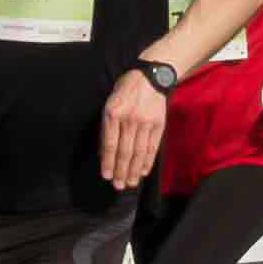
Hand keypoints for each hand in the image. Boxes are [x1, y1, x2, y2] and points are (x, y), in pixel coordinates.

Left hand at [99, 65, 170, 192]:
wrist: (150, 77)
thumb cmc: (125, 91)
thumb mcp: (110, 104)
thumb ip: (106, 128)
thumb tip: (104, 153)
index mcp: (113, 113)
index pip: (110, 144)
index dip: (108, 162)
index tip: (107, 176)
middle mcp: (129, 119)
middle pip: (125, 151)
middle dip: (121, 171)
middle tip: (118, 186)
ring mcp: (145, 122)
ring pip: (139, 152)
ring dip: (134, 170)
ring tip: (130, 183)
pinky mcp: (158, 124)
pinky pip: (152, 147)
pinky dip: (147, 161)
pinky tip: (143, 172)